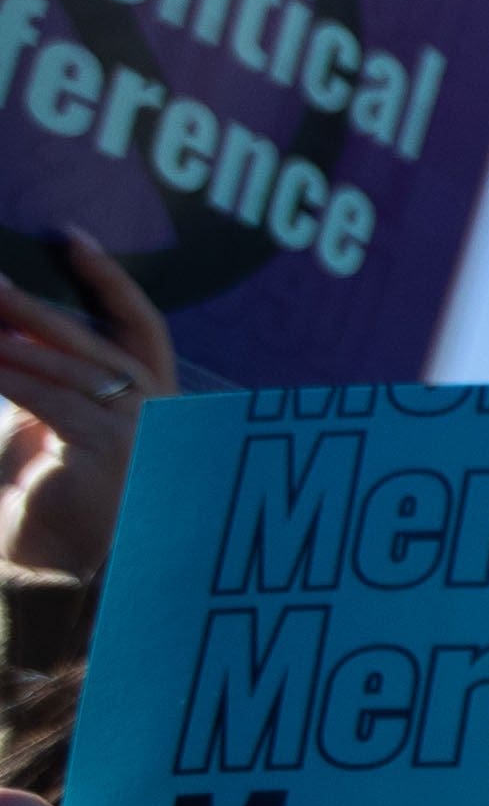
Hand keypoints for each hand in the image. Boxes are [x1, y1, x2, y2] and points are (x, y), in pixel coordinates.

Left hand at [0, 237, 173, 584]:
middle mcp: (155, 408)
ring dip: (14, 341)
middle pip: (94, 339)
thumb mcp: (51, 422)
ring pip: (70, 366)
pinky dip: (15, 376)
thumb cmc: (54, 498)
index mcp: (152, 397)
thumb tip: (7, 322)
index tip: (71, 238)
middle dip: (37, 305)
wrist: (60, 567)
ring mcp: (138, 428)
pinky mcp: (109, 449)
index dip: (108, 278)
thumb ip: (44, 375)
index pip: (139, 324)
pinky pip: (55, 399)